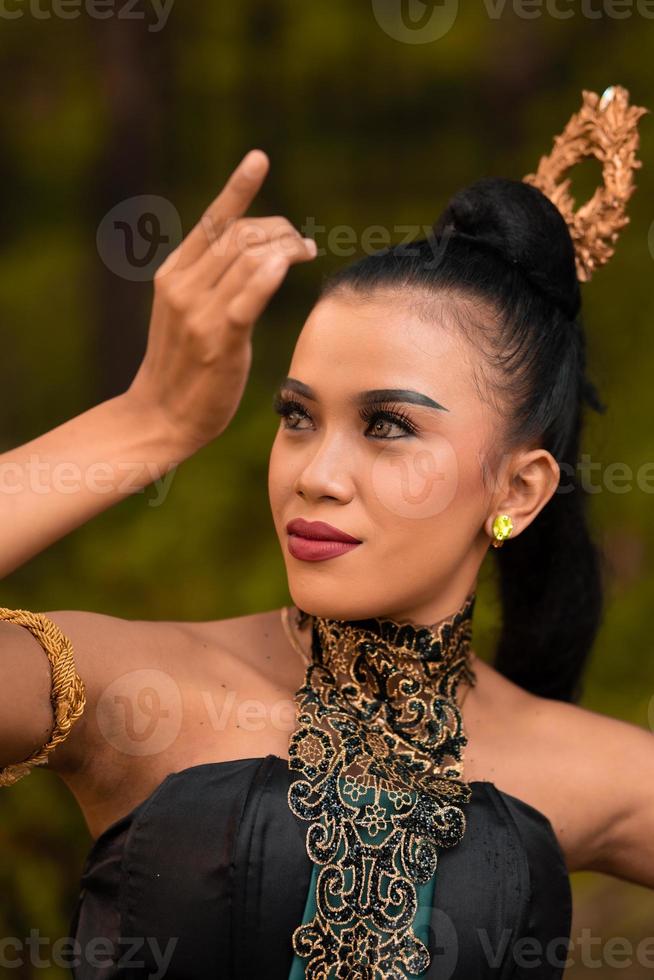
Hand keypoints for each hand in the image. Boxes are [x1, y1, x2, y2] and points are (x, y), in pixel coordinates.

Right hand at [125, 149, 316, 452]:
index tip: (259, 159)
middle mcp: (182, 285)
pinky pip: (249, 294)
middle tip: (302, 243)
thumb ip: (212, 282)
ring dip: (286, 248)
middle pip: (239, 235)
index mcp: (173, 273)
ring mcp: (197, 312)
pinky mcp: (218, 339)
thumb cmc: (183, 366)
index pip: (212, 221)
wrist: (161, 415)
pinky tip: (289, 264)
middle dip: (280, 230)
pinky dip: (273, 272)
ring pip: (249, 257)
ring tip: (305, 253)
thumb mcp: (187, 313)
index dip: (238, 188)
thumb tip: (255, 255)